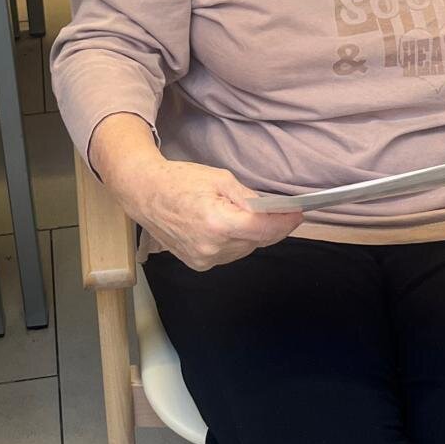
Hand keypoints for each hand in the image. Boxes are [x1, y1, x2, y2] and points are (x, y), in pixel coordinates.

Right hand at [93, 113, 301, 270]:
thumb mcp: (220, 179)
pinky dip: (236, 242)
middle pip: (256, 241)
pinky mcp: (198, 264)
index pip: (263, 229)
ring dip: (252, 235)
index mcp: (217, 223)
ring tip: (247, 216)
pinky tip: (229, 227)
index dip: (285, 222)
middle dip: (270, 226)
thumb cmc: (180, 181)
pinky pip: (229, 254)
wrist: (145, 194)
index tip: (299, 214)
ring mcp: (203, 260)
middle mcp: (211, 248)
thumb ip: (249, 198)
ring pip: (244, 250)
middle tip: (278, 211)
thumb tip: (274, 209)